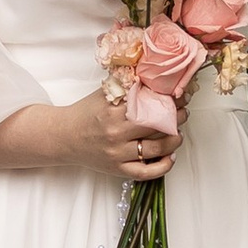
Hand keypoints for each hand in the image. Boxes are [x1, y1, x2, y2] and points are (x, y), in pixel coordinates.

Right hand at [59, 94, 179, 180]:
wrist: (64, 137)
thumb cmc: (86, 113)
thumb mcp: (104, 94)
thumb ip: (127, 85)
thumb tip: (153, 74)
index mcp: (114, 111)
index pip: (150, 104)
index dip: (170, 99)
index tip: (180, 95)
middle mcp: (116, 133)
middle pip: (157, 125)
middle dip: (176, 117)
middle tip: (183, 111)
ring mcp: (117, 154)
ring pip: (156, 149)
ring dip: (174, 140)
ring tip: (179, 132)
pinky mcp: (117, 169)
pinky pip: (145, 172)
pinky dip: (162, 166)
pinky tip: (170, 156)